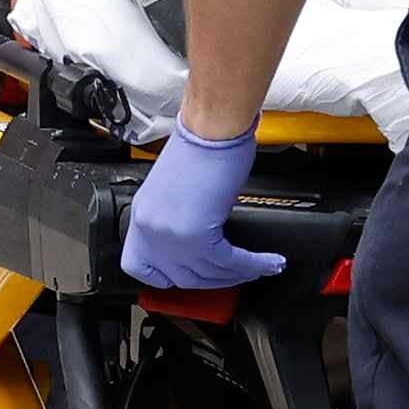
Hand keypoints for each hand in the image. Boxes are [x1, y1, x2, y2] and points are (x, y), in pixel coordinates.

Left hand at [122, 121, 279, 290]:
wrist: (212, 129)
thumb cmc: (198, 145)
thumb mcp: (172, 189)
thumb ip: (176, 219)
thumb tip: (198, 237)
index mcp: (142, 216)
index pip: (140, 267)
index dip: (166, 278)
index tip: (189, 277)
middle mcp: (152, 230)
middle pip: (182, 276)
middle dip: (215, 280)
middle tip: (237, 274)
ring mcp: (172, 236)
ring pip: (208, 274)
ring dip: (238, 274)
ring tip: (258, 268)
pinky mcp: (198, 236)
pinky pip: (229, 262)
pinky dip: (253, 265)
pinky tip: (267, 262)